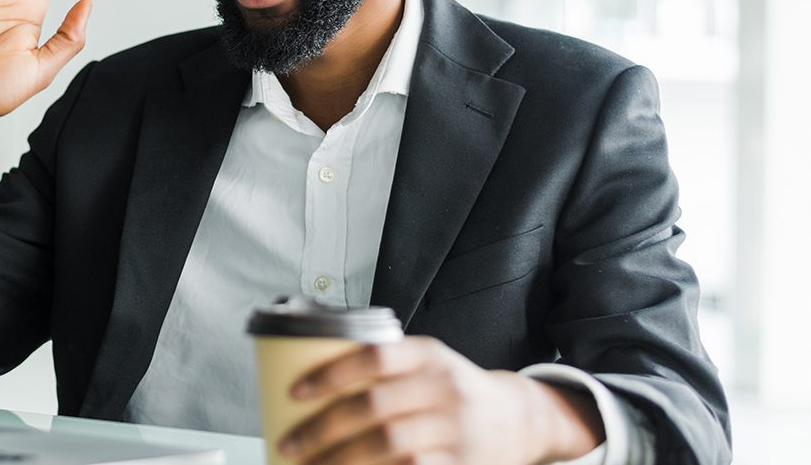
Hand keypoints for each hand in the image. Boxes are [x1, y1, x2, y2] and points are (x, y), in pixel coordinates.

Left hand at [278, 337, 603, 464]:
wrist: (519, 420)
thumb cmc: (454, 390)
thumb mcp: (428, 364)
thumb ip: (383, 369)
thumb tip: (308, 383)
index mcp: (429, 356)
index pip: (375, 357)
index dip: (331, 374)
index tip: (294, 392)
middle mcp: (445, 389)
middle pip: (374, 408)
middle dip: (323, 429)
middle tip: (290, 443)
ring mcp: (456, 430)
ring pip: (389, 446)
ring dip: (341, 460)